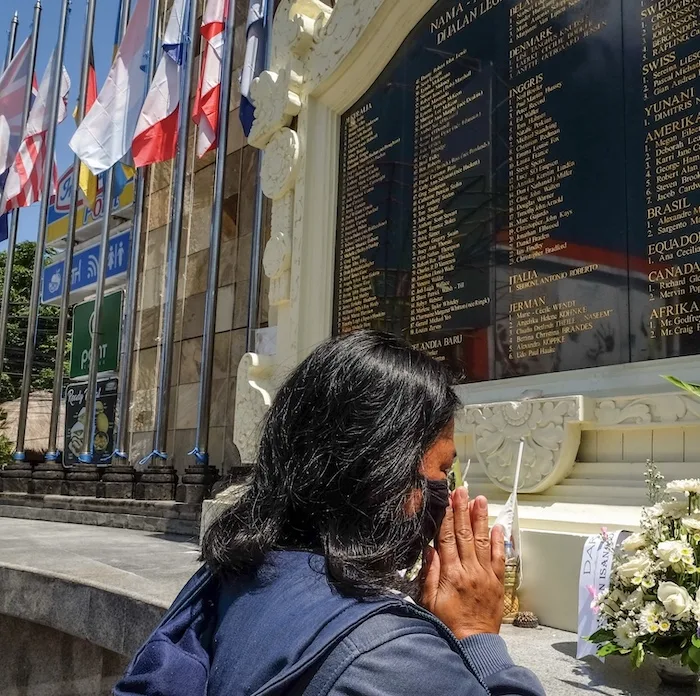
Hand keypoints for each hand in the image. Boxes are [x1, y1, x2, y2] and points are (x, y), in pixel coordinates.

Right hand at [420, 488, 504, 638]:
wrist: (474, 644)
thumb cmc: (447, 624)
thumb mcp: (428, 601)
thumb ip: (429, 575)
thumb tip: (429, 549)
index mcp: (451, 574)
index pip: (447, 538)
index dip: (446, 517)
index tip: (446, 500)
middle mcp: (470, 570)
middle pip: (465, 534)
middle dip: (462, 510)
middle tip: (462, 490)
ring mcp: (485, 575)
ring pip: (483, 541)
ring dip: (480, 519)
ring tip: (480, 500)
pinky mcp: (497, 582)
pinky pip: (499, 558)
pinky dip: (499, 541)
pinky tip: (498, 526)